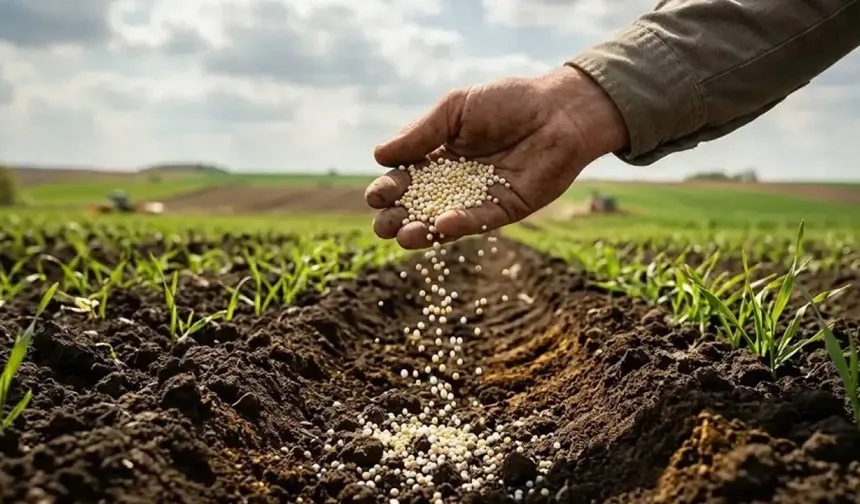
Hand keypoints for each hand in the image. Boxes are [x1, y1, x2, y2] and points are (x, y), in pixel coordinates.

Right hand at [364, 65, 628, 248]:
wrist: (559, 110)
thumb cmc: (508, 102)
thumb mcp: (456, 109)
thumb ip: (421, 133)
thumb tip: (379, 155)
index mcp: (440, 156)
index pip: (407, 178)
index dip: (389, 188)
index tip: (375, 196)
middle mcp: (457, 182)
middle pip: (420, 206)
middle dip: (398, 217)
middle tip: (382, 225)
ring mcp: (480, 199)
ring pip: (445, 221)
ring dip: (422, 231)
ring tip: (402, 236)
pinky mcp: (506, 210)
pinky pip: (479, 221)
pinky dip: (460, 224)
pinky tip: (441, 225)